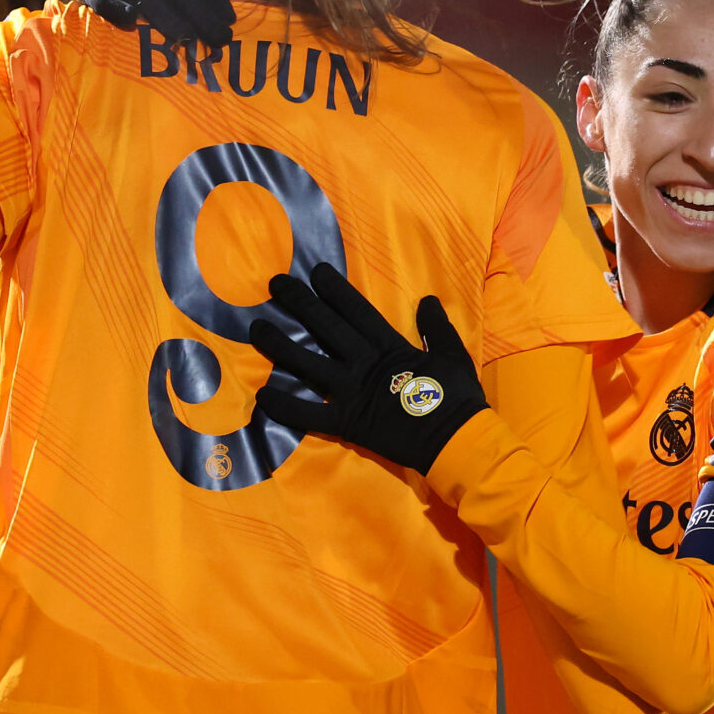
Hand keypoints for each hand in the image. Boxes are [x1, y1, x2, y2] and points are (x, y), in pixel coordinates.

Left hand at [251, 263, 488, 474]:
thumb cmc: (458, 398)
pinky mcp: (348, 423)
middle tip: (275, 283)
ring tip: (256, 328)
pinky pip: (310, 414)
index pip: (356, 310)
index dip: (334, 289)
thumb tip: (428, 300)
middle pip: (326, 327)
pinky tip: (262, 396)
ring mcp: (353, 393)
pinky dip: (287, 407)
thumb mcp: (453, 354)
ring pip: (309, 364)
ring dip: (281, 346)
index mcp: (391, 346)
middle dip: (300, 303)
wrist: (458, 441)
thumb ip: (437, 327)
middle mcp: (365, 364)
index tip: (315, 271)